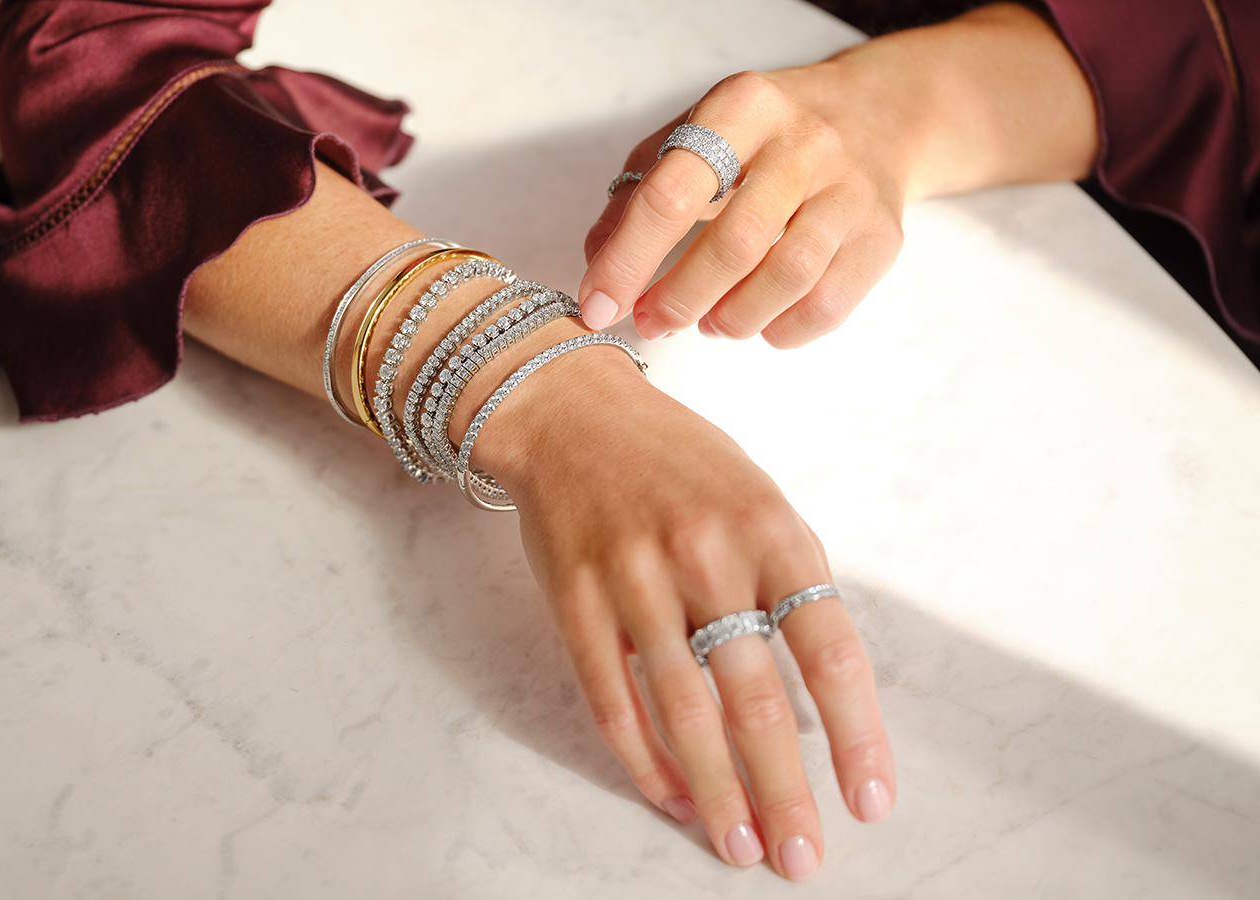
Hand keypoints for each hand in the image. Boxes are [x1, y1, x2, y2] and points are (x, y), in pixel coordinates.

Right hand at [474, 351, 895, 879]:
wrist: (570, 413)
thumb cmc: (678, 461)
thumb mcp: (757, 497)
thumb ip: (789, 582)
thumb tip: (824, 692)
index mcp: (770, 529)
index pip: (827, 647)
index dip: (854, 732)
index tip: (870, 800)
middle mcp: (706, 556)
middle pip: (756, 696)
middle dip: (784, 789)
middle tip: (802, 858)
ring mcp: (635, 580)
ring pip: (682, 710)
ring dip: (715, 789)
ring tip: (739, 845)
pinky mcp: (577, 602)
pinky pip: (612, 700)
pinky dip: (644, 758)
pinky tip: (672, 795)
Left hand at [580, 62, 907, 346]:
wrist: (876, 115)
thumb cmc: (763, 136)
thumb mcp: (692, 136)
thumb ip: (636, 194)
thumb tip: (596, 262)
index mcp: (740, 108)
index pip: (672, 193)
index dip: (627, 260)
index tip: (597, 305)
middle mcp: (802, 143)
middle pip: (734, 244)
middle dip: (679, 299)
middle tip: (652, 322)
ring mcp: (849, 190)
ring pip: (787, 278)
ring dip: (732, 319)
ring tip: (708, 323)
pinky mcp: (881, 236)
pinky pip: (827, 305)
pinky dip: (782, 330)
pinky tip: (758, 323)